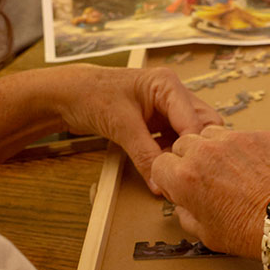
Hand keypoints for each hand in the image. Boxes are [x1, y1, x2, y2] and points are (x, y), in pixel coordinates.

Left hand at [51, 64, 221, 192]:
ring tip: (172, 174)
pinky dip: (171, 155)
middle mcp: (173, 94)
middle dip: (194, 150)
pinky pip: (175, 141)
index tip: (189, 173)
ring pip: (189, 136)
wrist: (66, 96)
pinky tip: (163, 168)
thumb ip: (145, 156)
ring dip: (182, 155)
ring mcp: (167, 108)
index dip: (192, 148)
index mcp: (168, 85)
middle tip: (184, 173)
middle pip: (202, 126)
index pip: (195, 121)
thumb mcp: (122, 127)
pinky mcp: (158, 122)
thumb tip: (162, 184)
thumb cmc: (91, 96)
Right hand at [151, 127, 269, 258]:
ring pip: (209, 134)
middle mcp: (204, 152)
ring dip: (212, 149)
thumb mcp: (205, 234)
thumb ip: (185, 213)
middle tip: (204, 178)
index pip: (159, 164)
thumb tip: (184, 204)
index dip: (169, 177)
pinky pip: (239, 136)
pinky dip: (240, 149)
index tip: (179, 185)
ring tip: (227, 171)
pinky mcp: (257, 135)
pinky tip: (251, 168)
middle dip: (188, 160)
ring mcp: (233, 140)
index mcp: (185, 177)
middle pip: (182, 144)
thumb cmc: (251, 231)